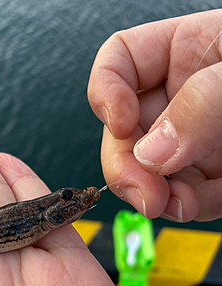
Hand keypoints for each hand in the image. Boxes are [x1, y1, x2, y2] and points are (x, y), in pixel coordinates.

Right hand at [88, 10, 221, 221]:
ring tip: (181, 204)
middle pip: (121, 131)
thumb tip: (149, 154)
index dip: (105, 94)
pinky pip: (181, 197)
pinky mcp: (207, 175)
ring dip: (156, 195)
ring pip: (145, 173)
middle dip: (126, 166)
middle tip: (145, 192)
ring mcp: (190, 140)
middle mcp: (179, 98)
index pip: (118, 62)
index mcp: (182, 52)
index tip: (121, 124)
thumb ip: (199, 106)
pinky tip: (203, 203)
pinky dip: (188, 207)